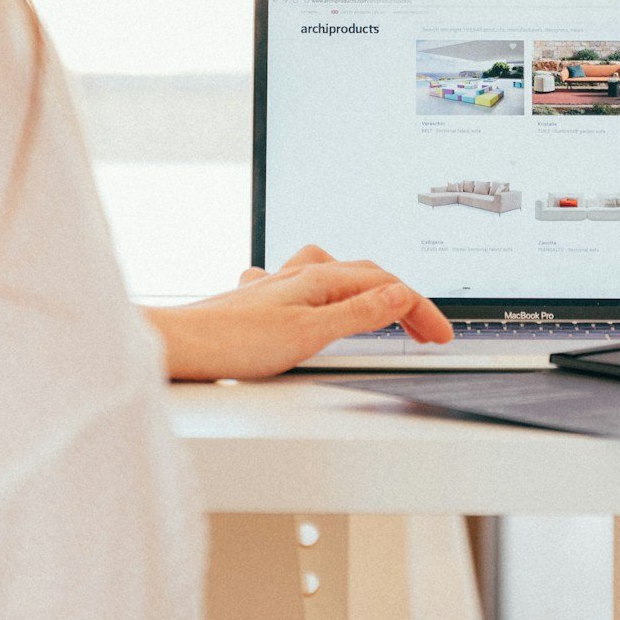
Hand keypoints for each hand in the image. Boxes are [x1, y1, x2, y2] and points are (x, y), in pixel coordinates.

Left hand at [147, 245, 453, 381]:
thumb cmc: (233, 342)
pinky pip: (304, 285)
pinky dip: (327, 293)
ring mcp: (278, 286)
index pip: (386, 287)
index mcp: (318, 278)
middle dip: (402, 300)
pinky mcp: (260, 302)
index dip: (419, 311)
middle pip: (365, 276)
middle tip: (425, 331)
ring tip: (383, 307)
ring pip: (335, 274)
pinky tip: (315, 303)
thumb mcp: (309, 333)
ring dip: (367, 288)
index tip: (441, 335)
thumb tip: (401, 294)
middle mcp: (299, 274)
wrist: (178, 345)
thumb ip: (358, 314)